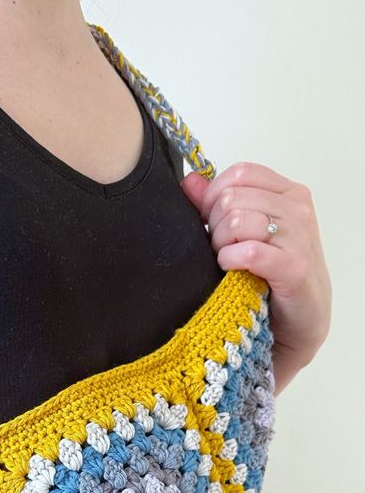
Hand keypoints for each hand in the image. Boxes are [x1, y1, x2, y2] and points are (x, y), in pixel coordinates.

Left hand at [181, 162, 331, 392]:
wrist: (302, 319)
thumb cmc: (275, 275)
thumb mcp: (249, 232)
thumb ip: (218, 204)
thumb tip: (189, 181)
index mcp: (288, 193)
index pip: (240, 173)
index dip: (214, 195)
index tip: (210, 220)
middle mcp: (297, 210)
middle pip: (232, 198)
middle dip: (214, 225)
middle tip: (220, 248)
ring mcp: (298, 237)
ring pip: (237, 220)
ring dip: (221, 244)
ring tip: (227, 260)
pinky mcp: (293, 267)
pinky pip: (248, 251)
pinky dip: (230, 260)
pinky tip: (230, 269)